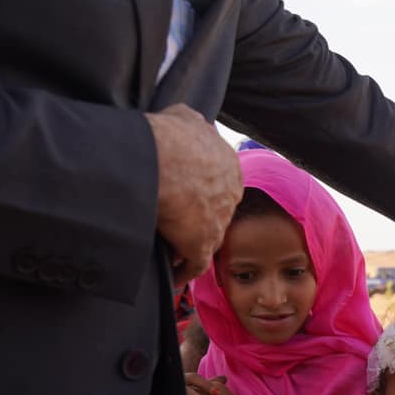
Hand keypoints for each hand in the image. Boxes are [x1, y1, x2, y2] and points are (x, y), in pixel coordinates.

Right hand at [146, 108, 241, 285]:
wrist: (164, 161)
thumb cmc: (171, 137)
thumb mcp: (186, 118)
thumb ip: (192, 122)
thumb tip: (191, 121)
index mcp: (229, 166)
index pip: (217, 184)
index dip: (200, 193)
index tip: (183, 198)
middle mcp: (230, 194)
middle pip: (215, 211)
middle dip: (198, 219)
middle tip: (176, 225)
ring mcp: (219, 222)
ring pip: (207, 237)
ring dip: (190, 246)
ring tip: (170, 252)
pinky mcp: (203, 244)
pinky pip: (196, 263)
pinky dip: (185, 271)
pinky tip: (174, 276)